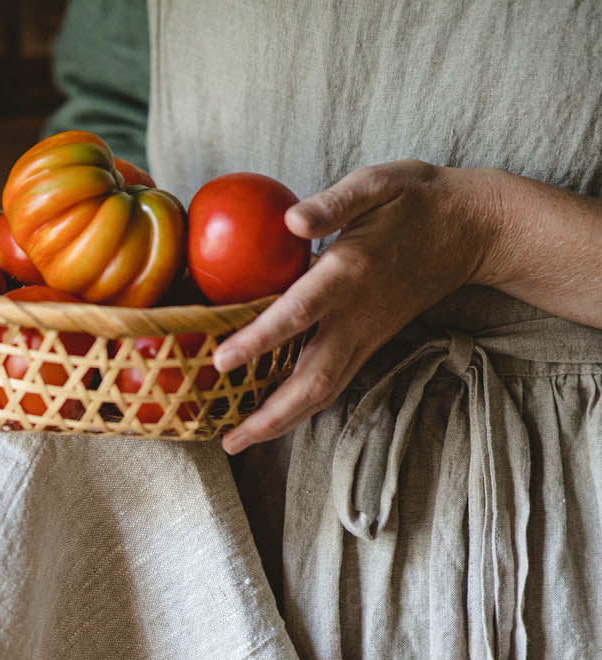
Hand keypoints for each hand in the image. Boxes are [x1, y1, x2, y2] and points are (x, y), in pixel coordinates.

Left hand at [214, 160, 498, 453]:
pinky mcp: (371, 344)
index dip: (259, 339)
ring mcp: (366, 337)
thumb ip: (332, 203)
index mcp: (349, 273)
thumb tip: (291, 220)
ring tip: (241, 441)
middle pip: (312, 381)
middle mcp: (356, 316)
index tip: (222, 361)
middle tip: (229, 442)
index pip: (298, 313)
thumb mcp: (377, 183)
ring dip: (282, 423)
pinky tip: (273, 420)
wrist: (470, 230)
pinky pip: (334, 386)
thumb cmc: (417, 200)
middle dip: (270, 416)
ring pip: (323, 392)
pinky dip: (301, 410)